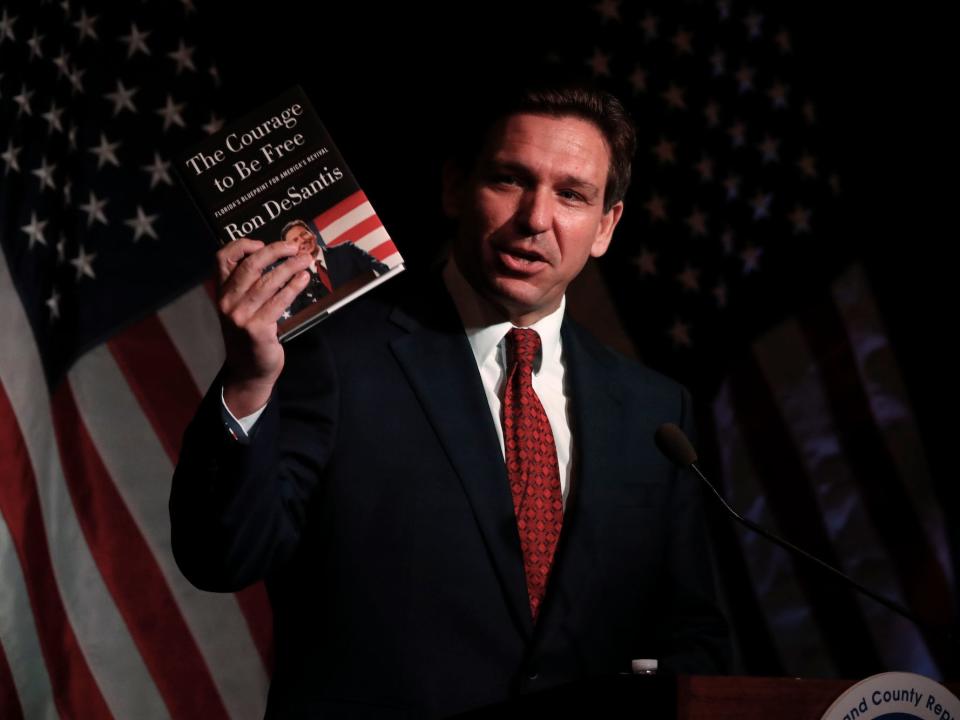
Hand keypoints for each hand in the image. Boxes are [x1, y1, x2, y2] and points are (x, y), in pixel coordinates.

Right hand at [216, 237, 312, 416]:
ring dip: (290, 267)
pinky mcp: (257, 329)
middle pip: (250, 265)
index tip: (262, 242)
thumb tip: (275, 257)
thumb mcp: (240, 307)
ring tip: (305, 260)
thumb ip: (248, 285)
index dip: (242, 244)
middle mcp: (227, 302)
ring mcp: (240, 316)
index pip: (223, 258)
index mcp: (221, 292)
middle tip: (294, 247)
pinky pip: (279, 301)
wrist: (248, 370)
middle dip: (275, 251)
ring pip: (268, 282)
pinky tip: (304, 279)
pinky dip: (294, 287)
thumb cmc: (249, 335)